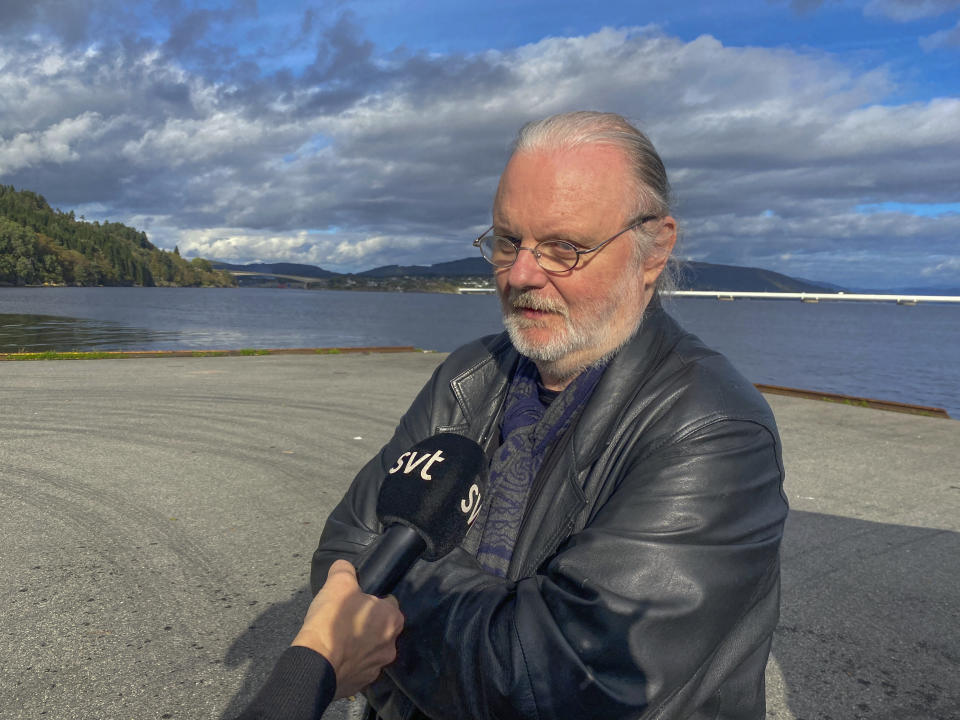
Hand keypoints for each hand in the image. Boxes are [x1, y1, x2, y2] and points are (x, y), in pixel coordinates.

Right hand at [292, 559, 404, 698]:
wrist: (315, 664)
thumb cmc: (332, 621)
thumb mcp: (337, 584)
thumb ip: (344, 570)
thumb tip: (344, 566)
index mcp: (392, 619)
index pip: (389, 603)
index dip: (373, 600)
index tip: (357, 602)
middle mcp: (391, 645)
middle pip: (381, 628)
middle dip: (367, 624)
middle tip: (346, 620)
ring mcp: (377, 667)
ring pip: (371, 651)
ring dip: (359, 646)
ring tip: (339, 640)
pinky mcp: (362, 684)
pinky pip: (359, 669)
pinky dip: (350, 664)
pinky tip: (335, 657)